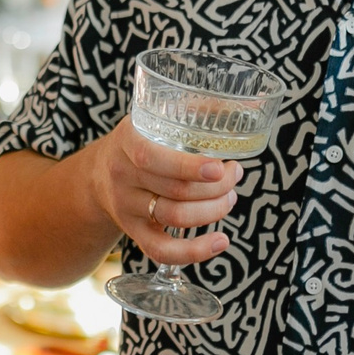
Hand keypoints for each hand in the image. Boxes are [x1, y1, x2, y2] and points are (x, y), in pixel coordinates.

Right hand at [85, 113, 241, 267]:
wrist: (99, 175)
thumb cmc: (141, 141)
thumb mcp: (157, 118)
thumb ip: (199, 109)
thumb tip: (254, 102)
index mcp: (127, 141)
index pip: (152, 158)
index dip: (188, 166)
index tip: (221, 167)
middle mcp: (123, 176)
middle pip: (174, 190)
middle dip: (216, 186)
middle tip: (235, 175)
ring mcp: (127, 208)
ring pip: (174, 217)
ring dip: (213, 210)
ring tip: (229, 198)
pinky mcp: (134, 233)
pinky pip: (162, 251)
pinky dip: (194, 252)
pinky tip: (220, 242)